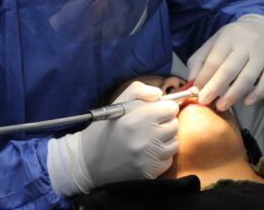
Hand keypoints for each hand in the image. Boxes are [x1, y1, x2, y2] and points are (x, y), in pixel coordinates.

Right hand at [47, 82, 178, 195]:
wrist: (89, 161)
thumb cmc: (105, 129)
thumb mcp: (118, 103)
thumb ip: (139, 91)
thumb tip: (159, 94)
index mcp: (136, 120)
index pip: (170, 108)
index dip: (163, 107)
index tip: (156, 111)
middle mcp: (146, 140)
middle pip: (174, 124)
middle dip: (165, 122)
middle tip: (150, 125)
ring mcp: (149, 158)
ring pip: (174, 142)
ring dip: (165, 138)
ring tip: (148, 138)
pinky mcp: (151, 172)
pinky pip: (168, 159)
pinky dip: (161, 154)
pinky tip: (146, 152)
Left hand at [188, 14, 263, 110]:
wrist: (261, 29)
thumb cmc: (231, 41)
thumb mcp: (212, 44)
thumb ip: (198, 61)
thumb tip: (191, 82)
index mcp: (228, 38)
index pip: (214, 60)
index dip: (204, 78)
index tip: (196, 93)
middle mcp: (246, 44)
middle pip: (230, 69)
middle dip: (216, 88)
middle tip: (205, 102)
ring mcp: (262, 54)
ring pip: (248, 77)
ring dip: (234, 94)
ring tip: (222, 106)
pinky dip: (258, 93)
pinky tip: (246, 102)